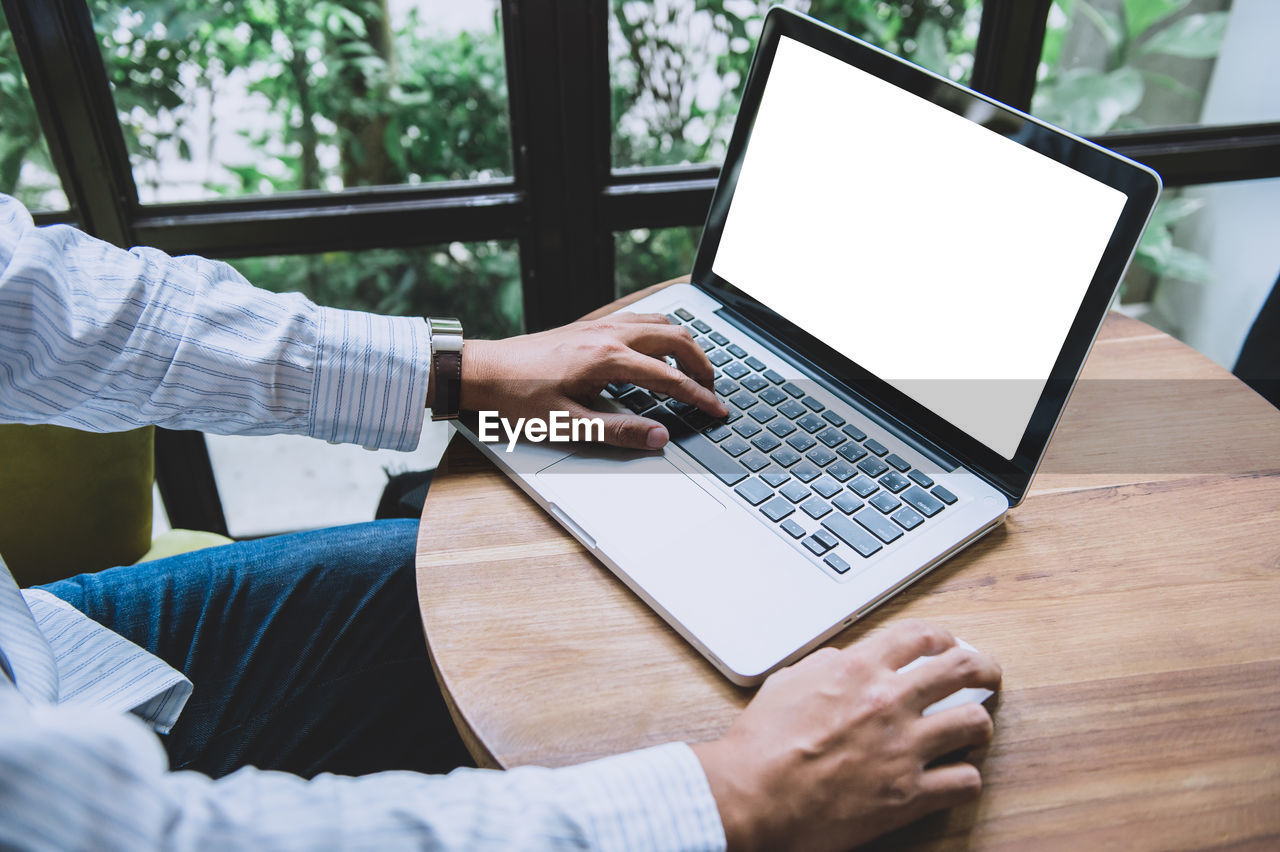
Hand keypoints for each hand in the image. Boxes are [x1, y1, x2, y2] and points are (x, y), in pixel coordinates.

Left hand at [459, 313, 727, 449]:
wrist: (484, 371)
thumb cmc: (518, 398)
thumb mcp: (568, 425)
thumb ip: (618, 432)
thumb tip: (659, 438)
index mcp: (607, 360)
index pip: (670, 378)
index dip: (699, 397)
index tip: (718, 410)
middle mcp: (609, 335)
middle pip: (676, 339)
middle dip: (702, 365)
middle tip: (711, 390)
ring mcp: (600, 325)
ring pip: (660, 323)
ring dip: (684, 345)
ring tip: (693, 371)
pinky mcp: (590, 325)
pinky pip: (639, 320)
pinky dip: (661, 333)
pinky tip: (658, 351)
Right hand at [692, 620, 1000, 851]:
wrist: (752, 795)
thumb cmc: (761, 743)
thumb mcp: (788, 682)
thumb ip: (825, 665)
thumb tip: (845, 661)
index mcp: (859, 668)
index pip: (921, 636)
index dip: (943, 638)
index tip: (948, 645)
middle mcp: (889, 701)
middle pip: (963, 668)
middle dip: (984, 668)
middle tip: (987, 676)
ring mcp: (904, 748)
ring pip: (975, 722)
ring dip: (978, 725)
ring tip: (973, 731)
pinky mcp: (909, 795)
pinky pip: (965, 782)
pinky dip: (965, 778)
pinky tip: (955, 777)